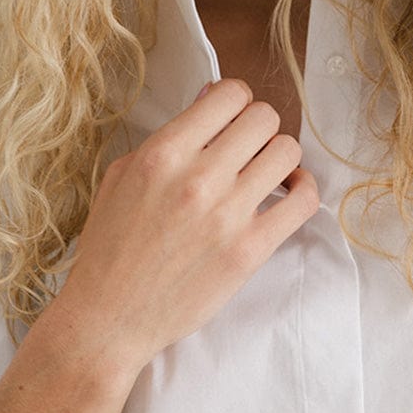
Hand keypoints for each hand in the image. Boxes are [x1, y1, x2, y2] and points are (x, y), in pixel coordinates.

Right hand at [49, 78, 318, 375]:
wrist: (108, 318)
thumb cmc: (111, 245)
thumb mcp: (124, 173)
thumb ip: (170, 133)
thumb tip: (212, 96)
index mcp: (164, 152)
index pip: (230, 93)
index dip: (235, 99)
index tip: (230, 117)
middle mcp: (199, 177)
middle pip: (264, 117)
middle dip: (258, 125)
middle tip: (247, 145)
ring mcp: (228, 215)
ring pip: (287, 150)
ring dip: (279, 154)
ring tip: (265, 169)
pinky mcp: (250, 251)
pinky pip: (303, 201)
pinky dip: (302, 188)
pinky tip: (287, 191)